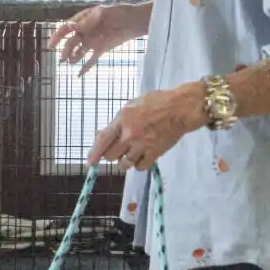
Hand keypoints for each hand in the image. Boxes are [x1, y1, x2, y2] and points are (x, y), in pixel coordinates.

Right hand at [49, 3, 147, 75]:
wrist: (135, 21)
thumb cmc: (119, 12)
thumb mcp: (103, 13)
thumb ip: (87, 21)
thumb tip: (71, 26)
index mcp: (82, 19)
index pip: (66, 28)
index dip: (57, 36)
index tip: (51, 44)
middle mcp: (84, 31)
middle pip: (71, 42)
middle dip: (65, 50)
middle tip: (62, 58)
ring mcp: (92, 41)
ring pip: (78, 52)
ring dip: (73, 58)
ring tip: (70, 63)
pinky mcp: (101, 49)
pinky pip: (91, 60)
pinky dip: (85, 67)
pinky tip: (78, 75)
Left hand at [88, 83, 205, 170]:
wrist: (180, 109)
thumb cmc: (157, 102)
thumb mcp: (132, 105)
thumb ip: (117, 121)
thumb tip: (101, 135)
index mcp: (123, 119)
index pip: (103, 139)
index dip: (94, 153)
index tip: (89, 162)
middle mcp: (130, 134)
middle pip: (111, 155)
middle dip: (111, 154)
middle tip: (118, 149)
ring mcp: (142, 145)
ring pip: (124, 163)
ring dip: (125, 160)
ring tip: (131, 152)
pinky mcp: (154, 153)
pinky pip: (139, 167)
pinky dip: (138, 164)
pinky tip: (141, 156)